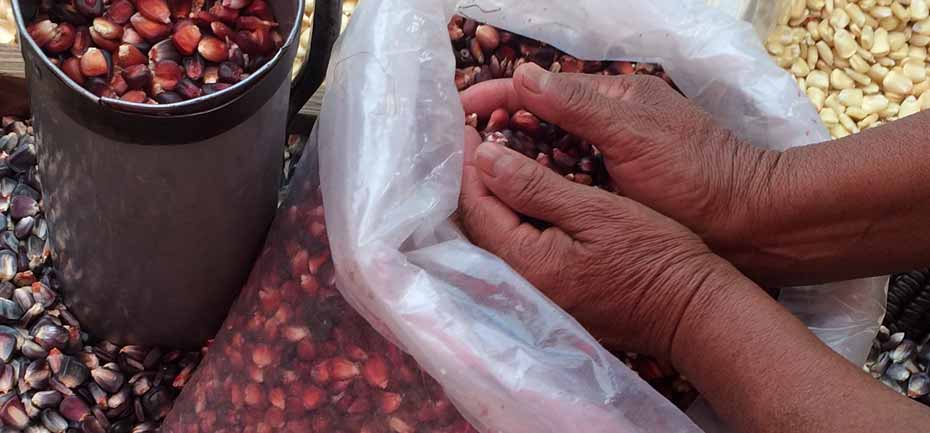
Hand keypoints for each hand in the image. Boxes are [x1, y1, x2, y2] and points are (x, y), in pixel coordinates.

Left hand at [458, 126, 738, 359]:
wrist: (692, 309)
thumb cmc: (653, 254)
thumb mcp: (596, 211)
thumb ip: (535, 187)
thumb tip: (484, 158)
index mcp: (527, 264)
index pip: (477, 208)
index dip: (470, 164)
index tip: (469, 128)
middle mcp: (521, 287)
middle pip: (479, 226)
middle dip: (474, 181)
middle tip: (475, 139)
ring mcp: (537, 297)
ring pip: (495, 240)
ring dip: (491, 199)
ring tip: (493, 160)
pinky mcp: (553, 298)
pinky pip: (516, 253)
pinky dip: (511, 220)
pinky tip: (520, 198)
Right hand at [461, 64, 781, 258]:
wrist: (750, 225)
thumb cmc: (695, 176)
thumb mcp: (634, 135)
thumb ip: (579, 105)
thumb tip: (522, 75)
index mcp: (613, 97)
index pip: (541, 86)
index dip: (497, 95)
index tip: (457, 112)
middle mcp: (606, 122)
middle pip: (539, 116)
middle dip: (498, 127)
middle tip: (454, 151)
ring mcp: (610, 157)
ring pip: (548, 150)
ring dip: (513, 158)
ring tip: (472, 177)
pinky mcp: (614, 189)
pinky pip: (564, 180)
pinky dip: (537, 184)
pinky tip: (515, 200)